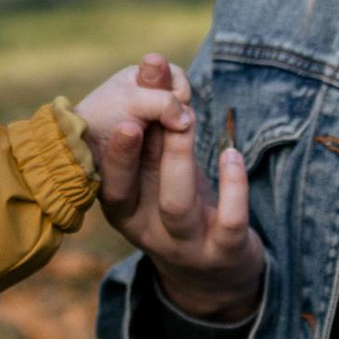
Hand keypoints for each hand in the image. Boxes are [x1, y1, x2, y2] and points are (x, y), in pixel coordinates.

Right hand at [78, 54, 261, 322]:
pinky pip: (229, 222)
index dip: (108, 152)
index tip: (116, 117)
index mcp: (123, 210)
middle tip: (140, 111)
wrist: (216, 275)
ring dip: (179, 158)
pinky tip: (232, 153)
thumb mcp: (161, 172)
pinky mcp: (224, 250)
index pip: (105, 183)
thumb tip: (154, 63)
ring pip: (176, 206)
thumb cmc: (181, 205)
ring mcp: (185, 245)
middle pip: (128, 194)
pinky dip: (233, 186)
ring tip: (186, 119)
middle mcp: (145, 230)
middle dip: (131, 153)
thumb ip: (156, 126)